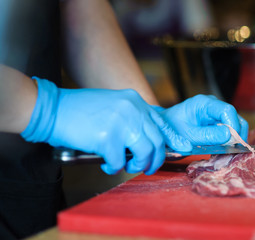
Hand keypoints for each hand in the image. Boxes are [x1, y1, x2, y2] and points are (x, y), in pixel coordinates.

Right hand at [21, 78, 191, 174]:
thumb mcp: (113, 105)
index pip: (161, 122)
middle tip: (146, 168)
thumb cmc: (80, 110)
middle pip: (157, 141)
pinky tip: (105, 163)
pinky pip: (119, 162)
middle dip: (154, 160)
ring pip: (145, 153)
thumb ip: (132, 117)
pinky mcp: (107, 138)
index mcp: (135, 101)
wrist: (52, 108)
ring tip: (125, 167)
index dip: (173, 139)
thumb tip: (146, 137)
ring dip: (137, 166)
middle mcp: (132, 110)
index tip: (182, 148)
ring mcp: (121, 123)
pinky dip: (113, 168)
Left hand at [157, 95, 248, 144]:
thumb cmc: (172, 130)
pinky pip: (229, 131)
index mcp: (204, 104)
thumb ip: (208, 135)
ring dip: (233, 139)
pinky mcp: (216, 122)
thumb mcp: (189, 136)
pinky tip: (221, 150)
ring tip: (225, 151)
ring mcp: (215, 114)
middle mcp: (213, 106)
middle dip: (236, 135)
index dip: (234, 126)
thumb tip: (229, 135)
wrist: (163, 130)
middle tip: (231, 150)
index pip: (227, 111)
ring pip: (235, 125)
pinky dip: (229, 141)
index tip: (233, 143)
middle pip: (235, 118)